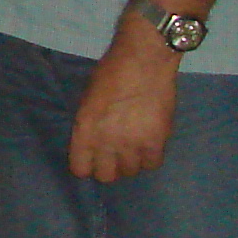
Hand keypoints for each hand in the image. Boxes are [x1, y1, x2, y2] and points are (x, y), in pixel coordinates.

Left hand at [69, 27, 179, 180]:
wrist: (143, 61)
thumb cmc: (111, 74)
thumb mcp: (88, 100)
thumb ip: (88, 125)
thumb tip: (92, 144)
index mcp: (84, 130)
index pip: (80, 169)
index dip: (87, 166)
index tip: (92, 160)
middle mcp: (106, 141)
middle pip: (106, 176)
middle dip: (108, 167)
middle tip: (114, 154)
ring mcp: (132, 144)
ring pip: (130, 172)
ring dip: (130, 161)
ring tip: (133, 145)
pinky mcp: (156, 142)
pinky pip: (152, 164)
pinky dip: (150, 157)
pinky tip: (149, 144)